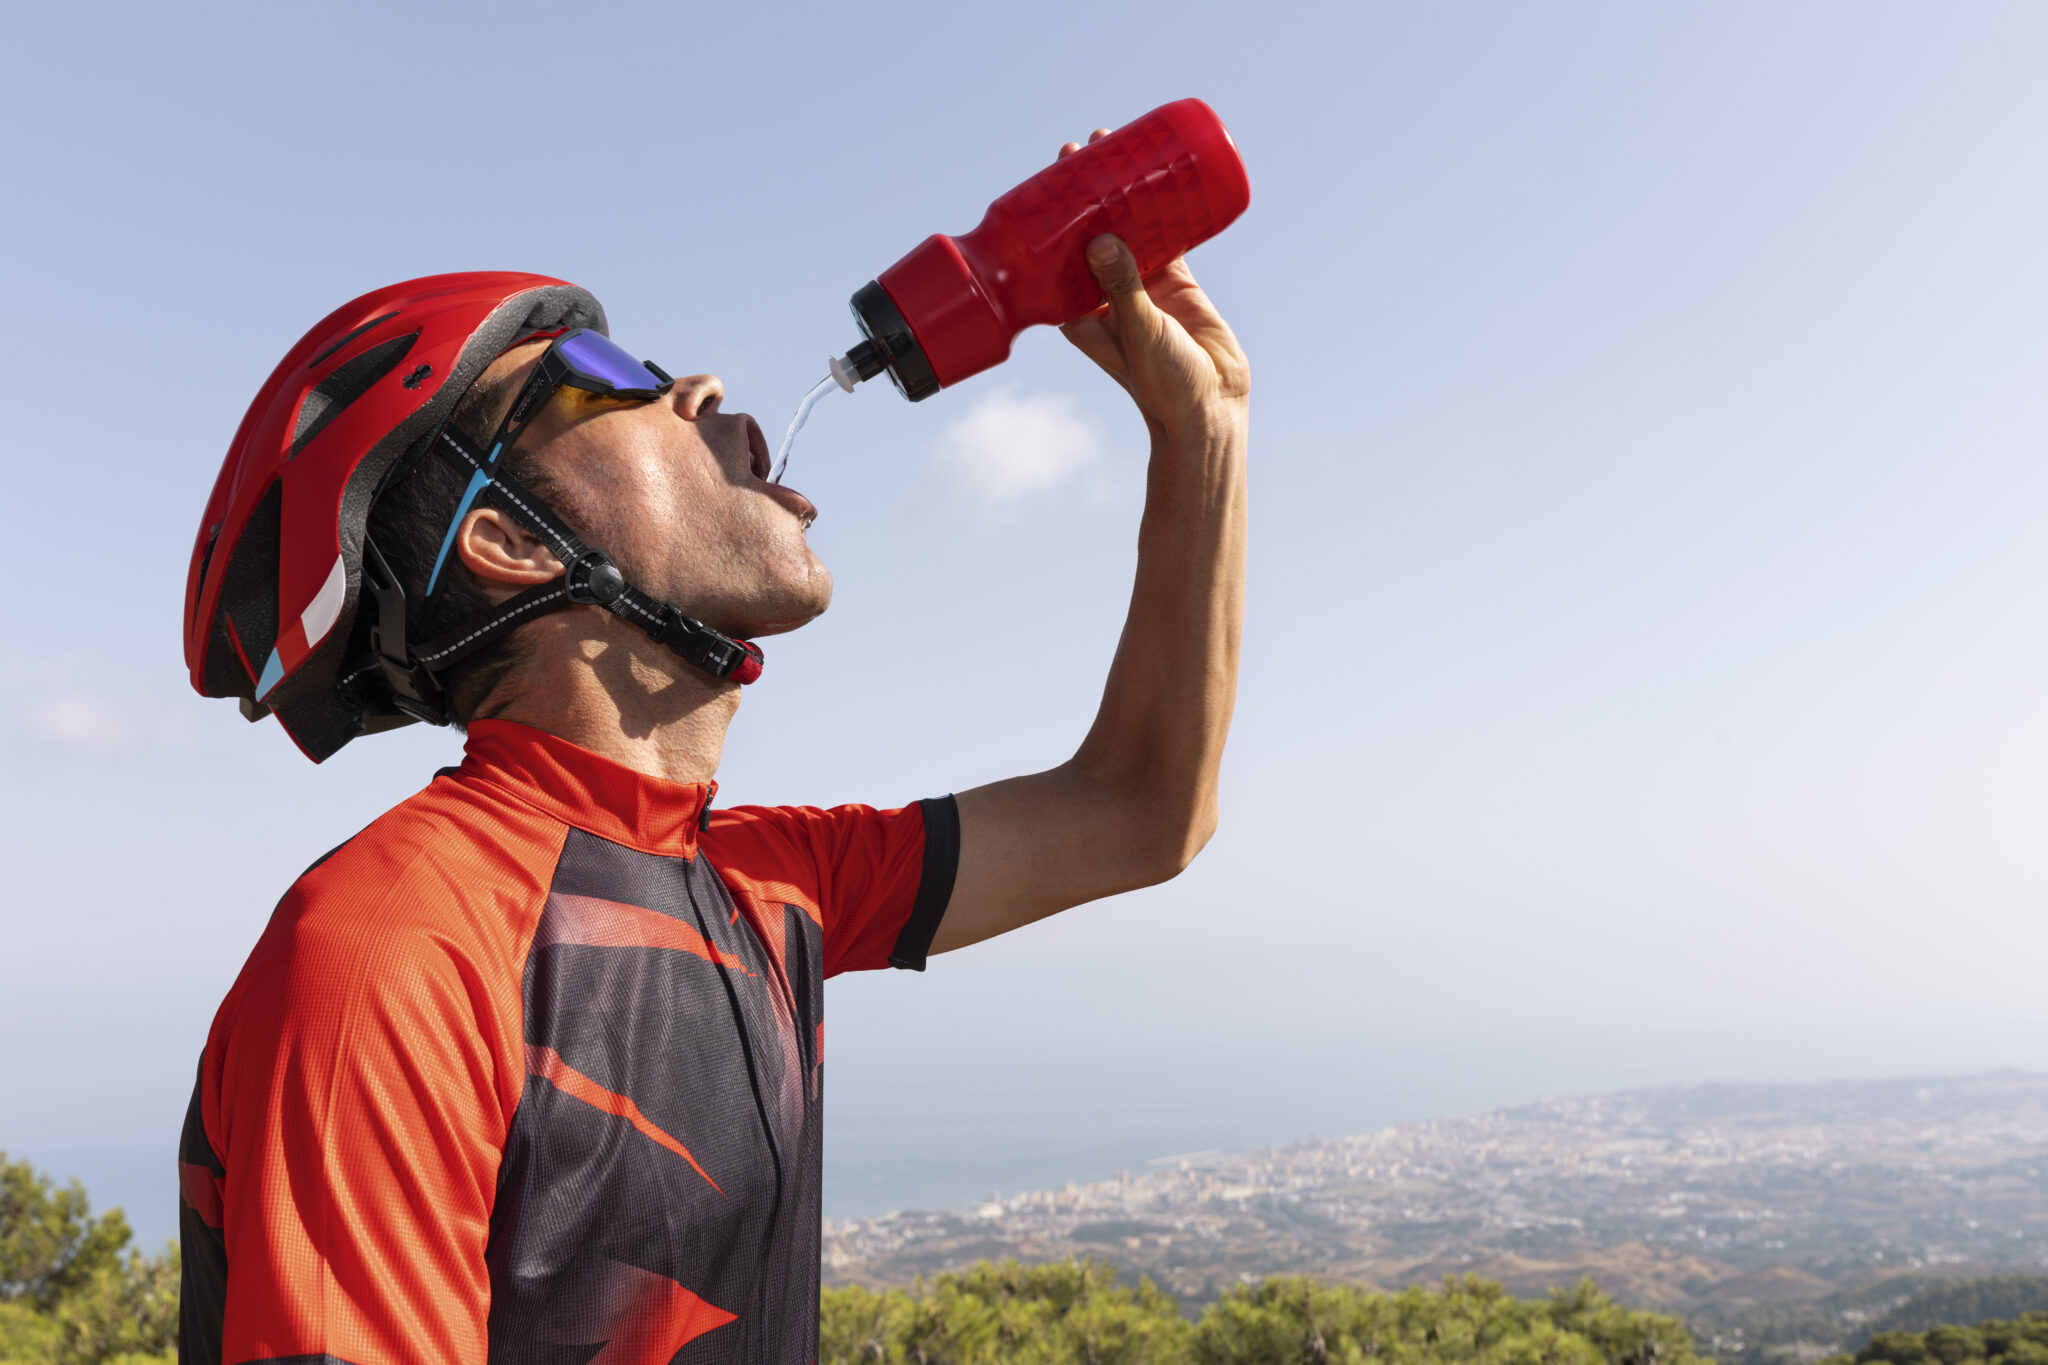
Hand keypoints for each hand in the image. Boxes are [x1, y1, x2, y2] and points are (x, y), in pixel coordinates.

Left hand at [1055, 129, 1250, 440]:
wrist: (1209, 408)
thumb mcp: (1139, 330)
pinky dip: (1164, 209)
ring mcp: (1140, 285)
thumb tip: (1099, 239)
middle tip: (1087, 147)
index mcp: (1079, 310)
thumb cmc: (1162, 384)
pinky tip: (1165, 178)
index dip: (1050, 215)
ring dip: (1123, 192)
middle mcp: (1104, 293)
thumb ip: (1122, 287)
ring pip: (1127, 227)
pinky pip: (1166, 235)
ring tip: (1121, 149)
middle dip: (1087, 190)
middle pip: (1088, 230)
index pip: (1054, 253)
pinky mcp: (1174, 283)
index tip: (1050, 175)